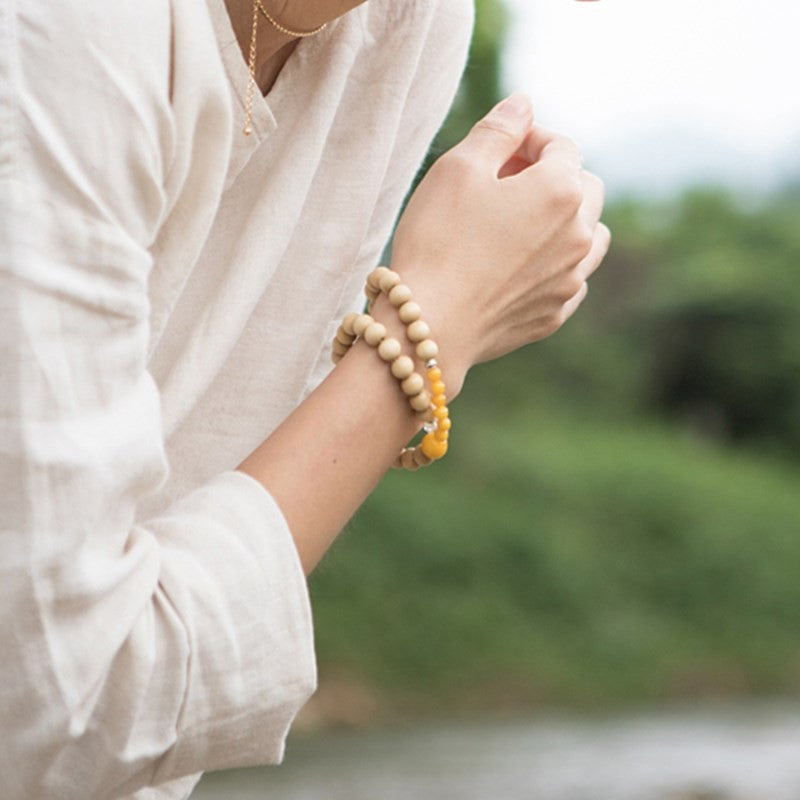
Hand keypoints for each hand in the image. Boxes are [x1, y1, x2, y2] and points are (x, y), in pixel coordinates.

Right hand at [391, 93, 609, 393]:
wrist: (429, 325)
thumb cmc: (439, 241)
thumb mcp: (458, 168)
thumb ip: (498, 129)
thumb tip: (523, 104)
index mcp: (562, 191)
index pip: (562, 146)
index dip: (529, 139)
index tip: (498, 150)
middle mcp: (580, 236)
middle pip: (585, 188)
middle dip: (552, 176)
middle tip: (506, 183)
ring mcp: (570, 280)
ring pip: (590, 236)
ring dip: (566, 221)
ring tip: (522, 224)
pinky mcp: (554, 315)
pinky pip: (572, 279)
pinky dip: (556, 265)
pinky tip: (521, 266)